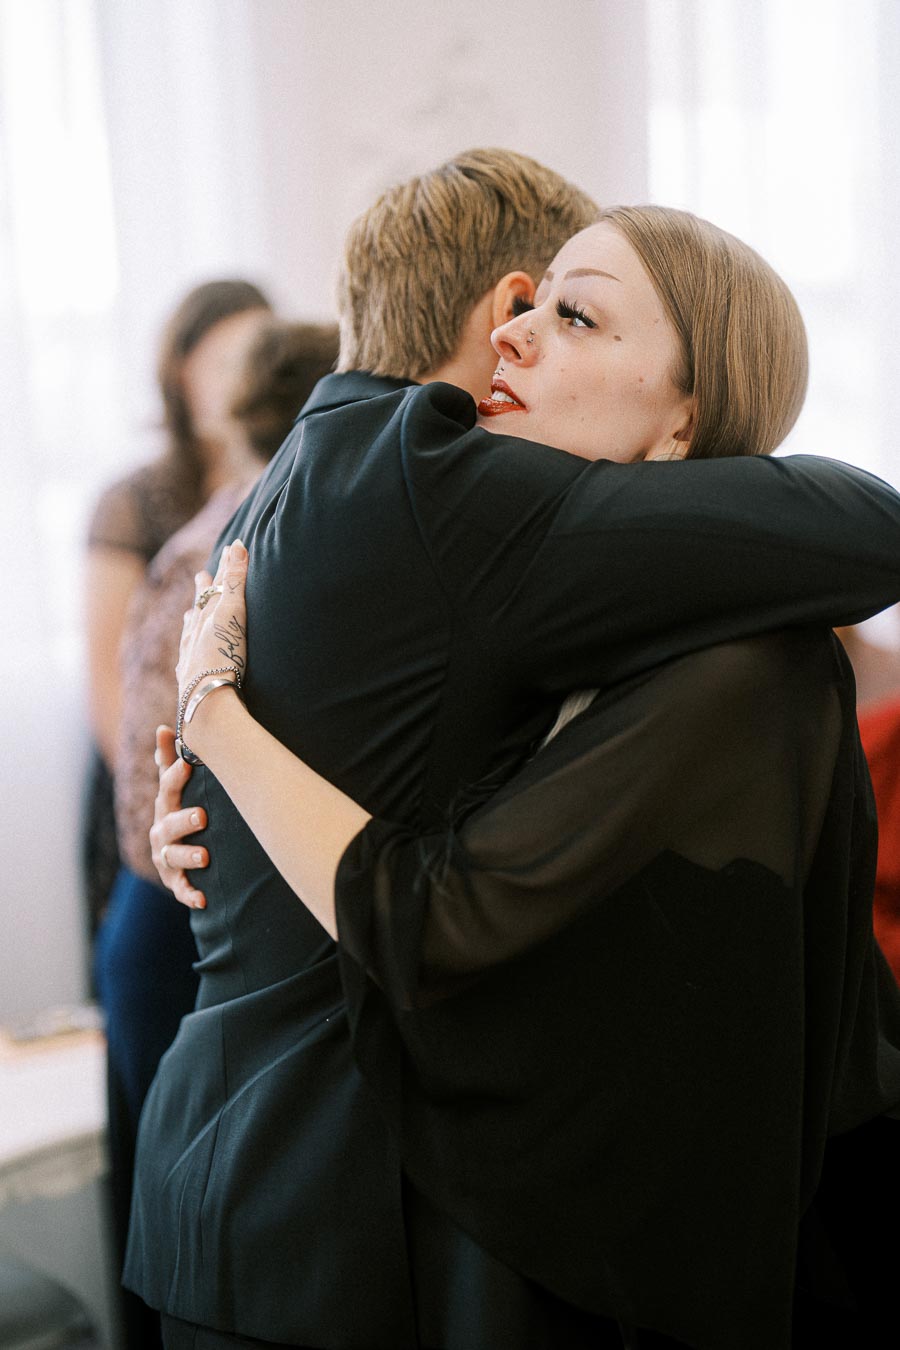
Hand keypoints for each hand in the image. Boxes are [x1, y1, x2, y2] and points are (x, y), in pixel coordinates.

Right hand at [150, 725, 208, 908]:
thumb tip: (165, 727)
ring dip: (188, 856)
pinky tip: (203, 898)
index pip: (167, 789)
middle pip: (168, 825)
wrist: (176, 851)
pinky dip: (190, 894)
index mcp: (164, 806)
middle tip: (202, 816)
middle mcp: (161, 832)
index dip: (175, 776)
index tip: (187, 764)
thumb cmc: (179, 810)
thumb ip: (169, 760)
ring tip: (205, 855)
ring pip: (173, 857)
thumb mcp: (173, 787)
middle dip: (183, 820)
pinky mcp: (175, 881)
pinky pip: (180, 889)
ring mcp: (166, 857)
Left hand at [177, 539, 248, 710]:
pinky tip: (184, 660)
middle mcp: (195, 634)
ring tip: (189, 614)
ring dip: (192, 621)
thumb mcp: (232, 613)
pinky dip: (187, 654)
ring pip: (189, 634)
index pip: (218, 586)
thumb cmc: (223, 654)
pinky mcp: (189, 679)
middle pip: (199, 607)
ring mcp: (190, 657)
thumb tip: (236, 545)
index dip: (226, 568)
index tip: (228, 551)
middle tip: (200, 575)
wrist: (206, 696)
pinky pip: (186, 662)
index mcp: (207, 616)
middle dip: (203, 591)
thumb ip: (234, 581)